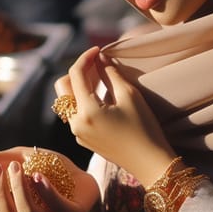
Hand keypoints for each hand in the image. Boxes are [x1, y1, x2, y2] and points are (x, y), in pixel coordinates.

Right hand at [0, 146, 99, 211]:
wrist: (86, 177)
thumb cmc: (52, 170)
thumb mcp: (24, 159)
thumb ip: (0, 161)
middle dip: (0, 192)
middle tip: (0, 168)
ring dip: (18, 190)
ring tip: (17, 167)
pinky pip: (57, 209)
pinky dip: (45, 193)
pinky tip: (37, 176)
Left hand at [54, 46, 175, 187]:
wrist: (150, 162)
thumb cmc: (145, 128)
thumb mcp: (130, 95)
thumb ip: (110, 74)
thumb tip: (101, 59)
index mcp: (86, 111)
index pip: (76, 74)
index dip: (86, 57)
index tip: (99, 49)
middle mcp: (76, 123)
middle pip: (62, 87)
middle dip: (77, 72)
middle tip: (97, 65)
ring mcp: (77, 133)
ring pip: (67, 101)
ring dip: (78, 86)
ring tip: (99, 79)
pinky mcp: (83, 140)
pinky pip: (75, 114)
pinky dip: (82, 101)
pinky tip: (101, 97)